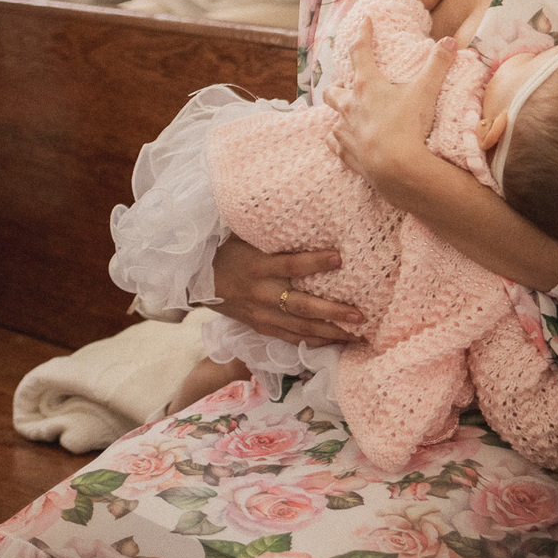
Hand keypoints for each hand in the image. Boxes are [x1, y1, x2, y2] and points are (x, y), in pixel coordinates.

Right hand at [211, 233, 362, 341]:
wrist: (198, 279)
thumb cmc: (228, 251)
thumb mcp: (247, 237)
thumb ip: (276, 234)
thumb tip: (311, 215)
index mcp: (259, 266)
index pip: (290, 265)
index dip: (314, 262)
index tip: (340, 258)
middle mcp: (262, 293)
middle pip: (301, 305)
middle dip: (332, 312)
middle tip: (360, 315)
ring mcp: (261, 314)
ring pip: (300, 327)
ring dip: (329, 333)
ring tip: (357, 335)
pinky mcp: (260, 327)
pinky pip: (290, 337)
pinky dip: (313, 341)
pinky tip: (335, 342)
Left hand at [325, 20, 456, 196]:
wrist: (396, 168)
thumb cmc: (409, 126)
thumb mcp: (426, 92)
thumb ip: (438, 65)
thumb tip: (450, 41)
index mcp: (367, 86)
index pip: (360, 51)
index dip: (364, 33)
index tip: (365, 21)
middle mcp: (350, 106)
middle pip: (334, 90)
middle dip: (339, 84)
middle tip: (348, 84)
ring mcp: (345, 131)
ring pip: (332, 117)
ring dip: (339, 113)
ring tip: (348, 113)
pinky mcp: (346, 153)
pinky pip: (335, 143)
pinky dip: (338, 140)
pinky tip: (343, 140)